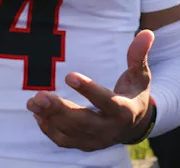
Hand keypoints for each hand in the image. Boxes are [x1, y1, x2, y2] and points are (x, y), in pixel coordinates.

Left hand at [26, 30, 154, 150]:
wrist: (134, 124)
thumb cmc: (134, 93)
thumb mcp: (140, 75)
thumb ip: (138, 56)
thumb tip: (146, 33)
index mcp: (125, 111)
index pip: (106, 102)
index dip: (89, 90)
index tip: (69, 76)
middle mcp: (110, 130)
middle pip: (84, 122)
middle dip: (61, 110)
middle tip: (40, 95)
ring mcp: (96, 140)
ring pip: (71, 132)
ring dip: (50, 117)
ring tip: (33, 101)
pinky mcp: (84, 145)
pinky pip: (63, 140)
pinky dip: (49, 128)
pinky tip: (38, 113)